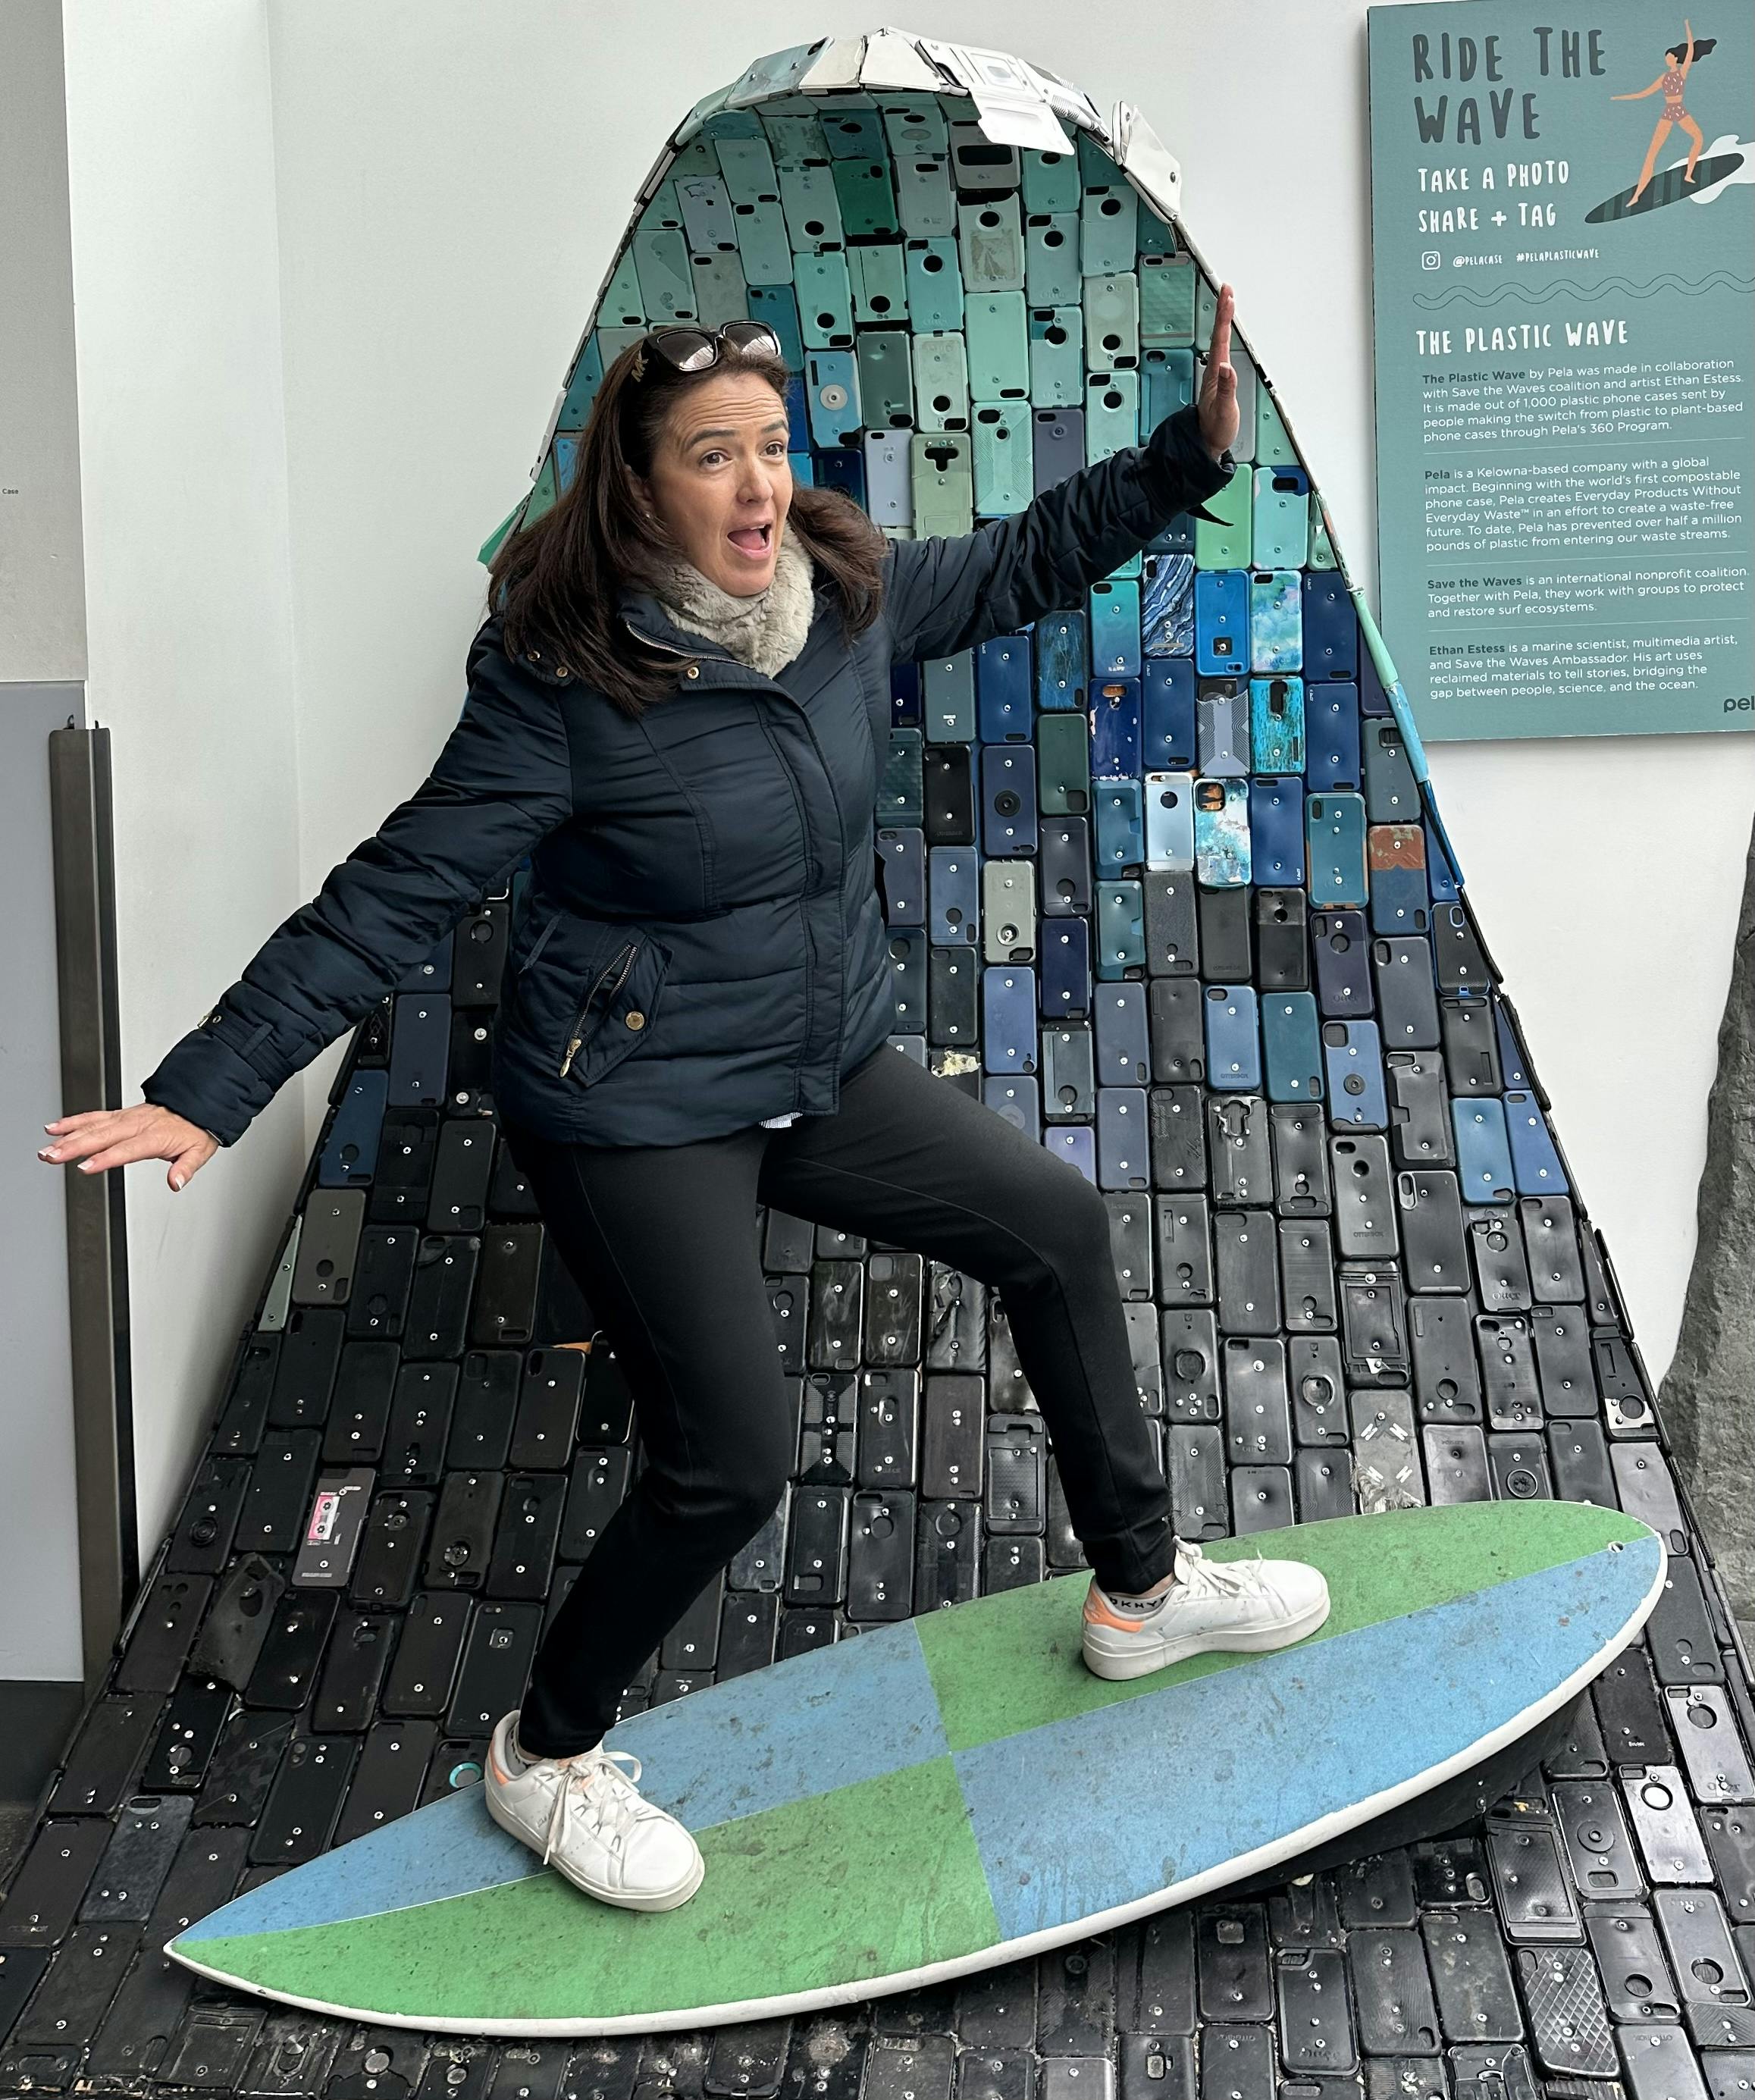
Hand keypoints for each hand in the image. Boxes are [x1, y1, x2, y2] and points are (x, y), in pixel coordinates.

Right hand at [38, 1103, 218, 1192]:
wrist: (197, 1103)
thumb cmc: (195, 1129)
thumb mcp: (199, 1151)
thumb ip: (186, 1168)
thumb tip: (176, 1183)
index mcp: (155, 1136)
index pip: (126, 1149)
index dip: (104, 1158)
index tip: (84, 1167)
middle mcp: (136, 1124)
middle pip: (101, 1136)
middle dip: (73, 1147)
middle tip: (51, 1157)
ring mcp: (126, 1118)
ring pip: (92, 1126)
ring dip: (67, 1137)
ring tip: (46, 1148)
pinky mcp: (119, 1114)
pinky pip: (93, 1116)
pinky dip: (73, 1121)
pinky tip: (55, 1128)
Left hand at [1198, 283, 1240, 464]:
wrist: (1207, 441)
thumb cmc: (1215, 428)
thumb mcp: (1224, 410)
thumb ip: (1226, 388)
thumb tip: (1225, 366)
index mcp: (1216, 373)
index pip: (1220, 338)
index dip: (1224, 316)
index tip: (1228, 296)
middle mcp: (1215, 369)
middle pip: (1219, 333)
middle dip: (1223, 309)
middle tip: (1226, 288)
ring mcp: (1216, 373)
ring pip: (1219, 339)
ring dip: (1223, 318)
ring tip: (1227, 301)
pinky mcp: (1219, 378)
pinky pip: (1222, 349)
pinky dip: (1225, 335)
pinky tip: (1226, 331)